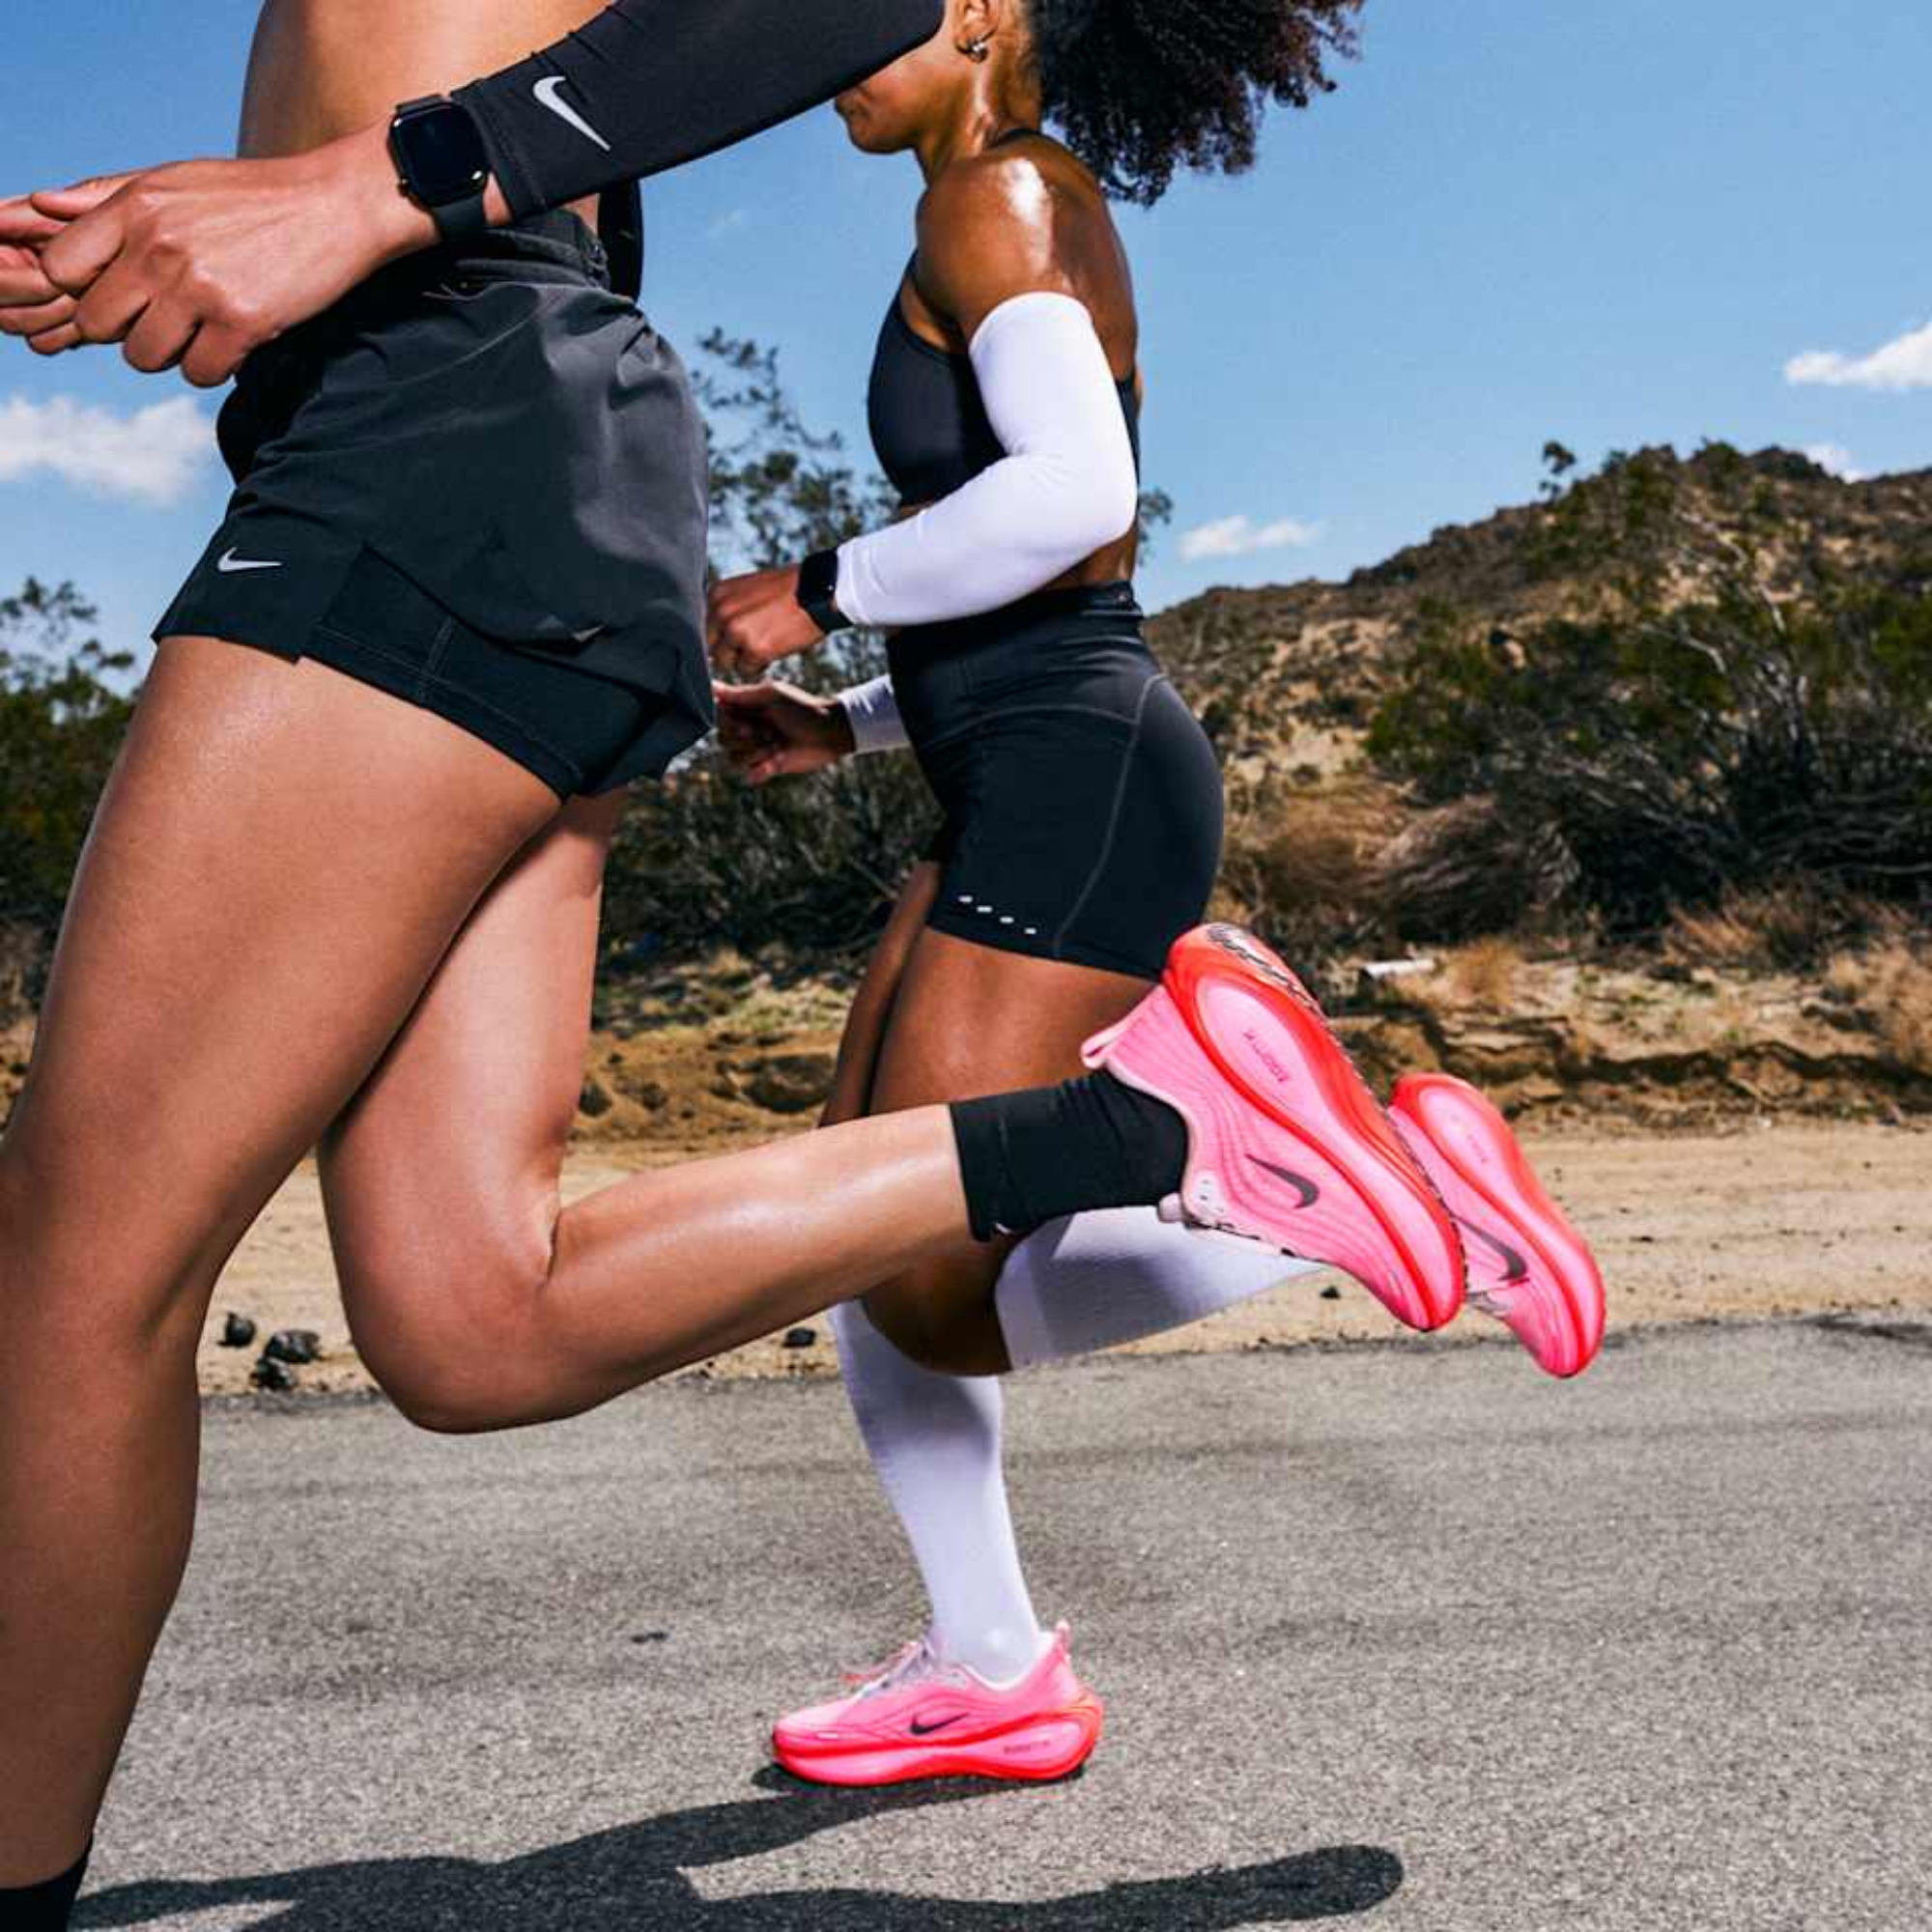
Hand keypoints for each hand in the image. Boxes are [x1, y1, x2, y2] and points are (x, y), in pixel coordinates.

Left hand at [5, 124, 437, 383]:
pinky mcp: (242, 322)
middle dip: (125, 330)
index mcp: (135, 208)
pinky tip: (233, 341)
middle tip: (163, 319)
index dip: (82, 291)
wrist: (336, 206)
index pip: (61, 268)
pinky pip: (198, 373)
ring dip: (169, 354)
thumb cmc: (253, 197)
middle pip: (97, 322)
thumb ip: (107, 199)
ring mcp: (199, 287)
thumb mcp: (175, 181)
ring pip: (144, 356)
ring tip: (200, 330)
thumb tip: (38, 206)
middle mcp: (159, 245)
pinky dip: (213, 367)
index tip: (117, 294)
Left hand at [708, 565, 827, 679]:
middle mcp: (722, 612)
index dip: (720, 637)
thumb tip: (715, 639)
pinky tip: (774, 648)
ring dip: (743, 659)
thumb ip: (727, 609)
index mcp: (717, 594)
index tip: (736, 637)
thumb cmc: (787, 591)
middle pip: (710, 647)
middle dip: (728, 650)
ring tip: (766, 643)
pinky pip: (746, 670)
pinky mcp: (754, 649)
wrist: (818, 592)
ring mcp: (736, 631)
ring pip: (726, 662)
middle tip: (751, 643)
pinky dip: (760, 665)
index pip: (704, 628)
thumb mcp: (747, 590)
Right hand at [713, 679, 854, 784]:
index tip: (747, 723)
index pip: (717, 717)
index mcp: (744, 709)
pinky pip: (748, 775)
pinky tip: (777, 760)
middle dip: (745, 739)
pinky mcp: (765, 768)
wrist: (828, 733)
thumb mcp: (771, 695)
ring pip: (733, 759)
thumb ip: (740, 694)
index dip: (728, 723)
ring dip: (757, 753)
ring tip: (778, 745)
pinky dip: (761, 770)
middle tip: (769, 733)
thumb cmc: (802, 708)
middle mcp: (746, 729)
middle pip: (722, 740)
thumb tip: (711, 685)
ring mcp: (755, 750)